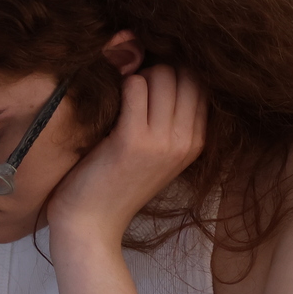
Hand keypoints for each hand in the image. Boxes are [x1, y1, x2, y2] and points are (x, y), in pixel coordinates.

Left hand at [48, 65, 205, 244]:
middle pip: (185, 73)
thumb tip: (164, 67)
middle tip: (132, 89)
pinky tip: (111, 103)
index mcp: (197, 142)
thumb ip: (169, 116)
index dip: (174, 73)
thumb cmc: (116, 183)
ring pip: (163, 74)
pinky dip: (122, 85)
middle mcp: (187, 141)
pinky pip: (136, 87)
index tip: (149, 85)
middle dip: (156, 70)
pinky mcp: (133, 141)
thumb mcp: (156, 152)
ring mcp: (163, 142)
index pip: (201, 83)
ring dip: (138, 76)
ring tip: (121, 98)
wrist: (91, 226)